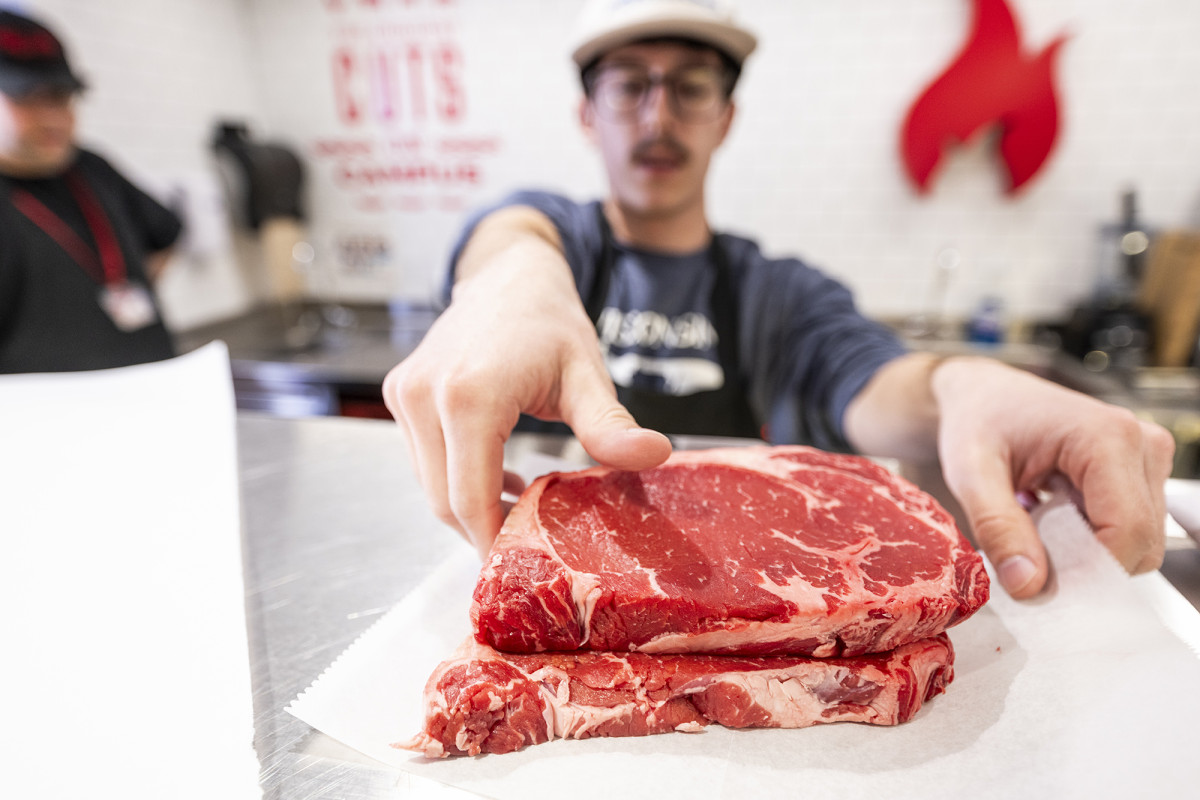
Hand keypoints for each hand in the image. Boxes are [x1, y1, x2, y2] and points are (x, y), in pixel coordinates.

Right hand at [384, 234, 669, 557]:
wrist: (509, 273)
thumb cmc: (549, 321)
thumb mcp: (586, 373)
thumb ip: (610, 423)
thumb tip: (656, 455)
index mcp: (469, 394)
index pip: (469, 498)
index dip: (491, 541)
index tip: (521, 566)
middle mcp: (424, 395)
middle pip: (443, 500)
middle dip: (483, 529)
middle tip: (530, 542)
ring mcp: (405, 393)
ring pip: (430, 483)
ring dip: (470, 503)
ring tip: (521, 503)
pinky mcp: (399, 392)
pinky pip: (424, 458)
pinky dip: (456, 477)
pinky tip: (498, 473)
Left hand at [932, 357, 1174, 597]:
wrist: (984, 394)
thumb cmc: (977, 421)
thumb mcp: (970, 473)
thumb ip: (997, 527)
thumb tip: (1029, 587)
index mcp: (1108, 437)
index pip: (1126, 532)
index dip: (1087, 572)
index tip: (1037, 585)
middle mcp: (1143, 444)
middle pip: (1141, 543)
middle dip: (1087, 566)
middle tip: (1028, 554)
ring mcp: (1149, 458)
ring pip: (1141, 542)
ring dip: (1089, 553)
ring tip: (1038, 526)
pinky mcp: (1142, 472)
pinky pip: (1132, 530)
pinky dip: (1093, 540)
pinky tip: (1054, 520)